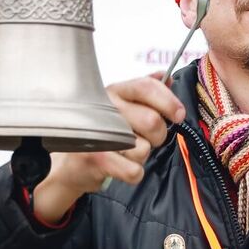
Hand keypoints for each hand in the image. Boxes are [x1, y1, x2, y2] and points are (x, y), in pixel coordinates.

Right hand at [31, 72, 186, 222]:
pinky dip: (133, 174)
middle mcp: (105, 109)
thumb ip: (146, 91)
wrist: (69, 165)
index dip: (168, 101)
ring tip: (125, 152)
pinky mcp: (96, 159)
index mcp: (114, 92)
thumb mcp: (122, 106)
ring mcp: (99, 134)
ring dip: (142, 157)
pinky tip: (121, 167)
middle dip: (159, 136)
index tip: (179, 115)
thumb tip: (167, 75)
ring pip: (145, 149)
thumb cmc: (102, 133)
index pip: (146, 86)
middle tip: (148, 139)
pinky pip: (134, 171)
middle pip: (152, 121)